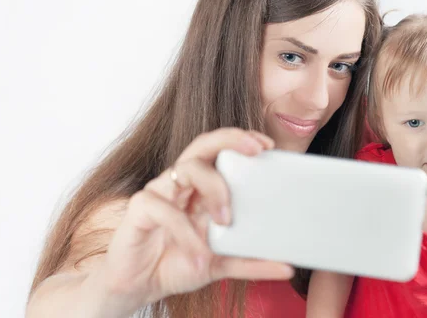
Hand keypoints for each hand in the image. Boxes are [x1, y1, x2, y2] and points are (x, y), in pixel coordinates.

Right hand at [98, 128, 293, 313]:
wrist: (138, 287)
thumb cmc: (177, 263)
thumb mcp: (221, 264)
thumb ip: (251, 262)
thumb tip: (288, 268)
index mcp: (200, 188)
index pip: (220, 150)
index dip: (241, 140)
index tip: (268, 145)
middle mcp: (180, 183)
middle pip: (202, 145)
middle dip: (230, 140)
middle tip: (256, 151)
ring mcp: (158, 193)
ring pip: (185, 169)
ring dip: (213, 189)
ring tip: (226, 221)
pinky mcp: (139, 210)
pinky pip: (162, 209)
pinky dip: (184, 231)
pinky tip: (199, 254)